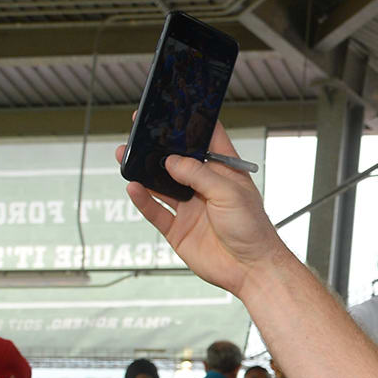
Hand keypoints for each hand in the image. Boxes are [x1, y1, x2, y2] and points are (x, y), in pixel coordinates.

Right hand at [121, 124, 292, 297]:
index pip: (206, 140)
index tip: (172, 107)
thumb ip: (197, 174)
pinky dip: (143, 199)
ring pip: (160, 184)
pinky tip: (133, 187)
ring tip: (124, 155)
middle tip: (137, 131)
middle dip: (156, 146)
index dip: (191, 123)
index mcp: (223, 172)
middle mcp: (205, 187)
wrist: (251, 270)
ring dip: (142, 171)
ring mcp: (190, 208)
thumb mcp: (228, 193)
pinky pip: (156, 211)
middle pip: (175, 160)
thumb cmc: (252, 229)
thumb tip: (169, 161)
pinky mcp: (178, 230)